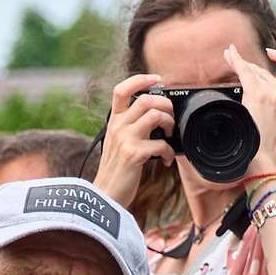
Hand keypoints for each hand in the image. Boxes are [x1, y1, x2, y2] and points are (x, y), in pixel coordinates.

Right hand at [90, 73, 174, 209]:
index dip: (140, 79)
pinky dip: (169, 152)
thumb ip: (131, 127)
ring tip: (168, 135)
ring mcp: (124, 139)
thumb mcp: (118, 143)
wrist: (105, 195)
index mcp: (114, 121)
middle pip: (146, 99)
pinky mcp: (133, 154)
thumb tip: (157, 117)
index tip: (157, 79)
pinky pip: (161, 144)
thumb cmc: (117, 170)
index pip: (121, 90)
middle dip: (166, 106)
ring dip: (169, 124)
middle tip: (170, 119)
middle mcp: (117, 127)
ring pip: (155, 115)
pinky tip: (166, 160)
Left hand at [229, 44, 275, 178]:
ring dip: (241, 64)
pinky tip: (229, 54)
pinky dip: (236, 61)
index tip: (272, 54)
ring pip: (256, 72)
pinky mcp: (258, 94)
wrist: (263, 163)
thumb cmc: (269, 154)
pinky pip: (245, 71)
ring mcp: (274, 94)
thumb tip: (272, 109)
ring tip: (229, 57)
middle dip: (251, 65)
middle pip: (268, 73)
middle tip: (235, 59)